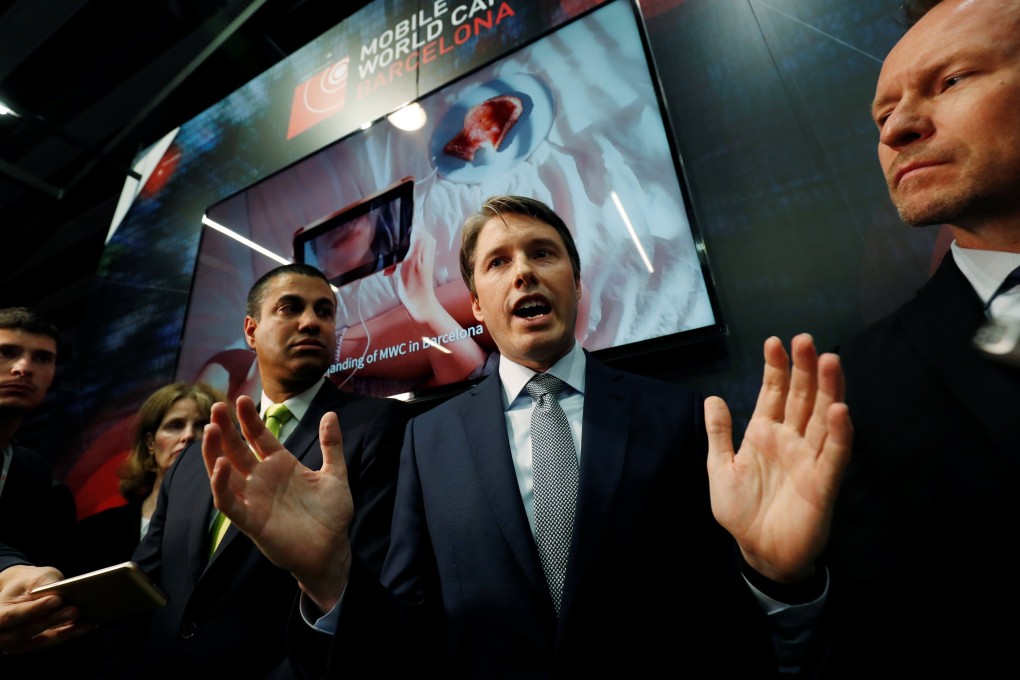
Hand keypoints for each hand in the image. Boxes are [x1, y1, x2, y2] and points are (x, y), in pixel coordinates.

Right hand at [0, 565, 94, 653]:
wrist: (26, 590)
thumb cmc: (30, 582)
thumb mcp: (35, 577)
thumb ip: (44, 585)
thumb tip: (59, 593)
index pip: (12, 615)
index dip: (34, 609)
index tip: (56, 600)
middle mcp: (3, 633)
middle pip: (27, 631)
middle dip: (53, 620)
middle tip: (75, 609)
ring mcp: (17, 644)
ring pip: (41, 641)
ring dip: (66, 632)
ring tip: (87, 620)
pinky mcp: (34, 646)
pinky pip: (52, 642)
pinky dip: (70, 634)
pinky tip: (89, 624)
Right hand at [202, 397, 354, 611]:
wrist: (333, 550)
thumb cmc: (332, 515)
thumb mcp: (335, 475)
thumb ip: (332, 446)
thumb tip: (329, 414)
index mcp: (281, 465)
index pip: (259, 437)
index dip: (249, 419)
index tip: (241, 399)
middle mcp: (263, 479)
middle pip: (237, 449)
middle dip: (226, 429)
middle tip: (216, 406)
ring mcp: (254, 499)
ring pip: (225, 472)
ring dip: (215, 452)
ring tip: (210, 429)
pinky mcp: (250, 521)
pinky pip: (228, 502)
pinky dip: (220, 485)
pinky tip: (221, 465)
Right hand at [396, 231, 441, 323]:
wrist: (417, 301)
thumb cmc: (414, 284)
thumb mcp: (413, 261)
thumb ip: (416, 241)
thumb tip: (417, 224)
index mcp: (427, 241)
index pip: (411, 224)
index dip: (400, 234)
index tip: (394, 247)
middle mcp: (425, 243)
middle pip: (404, 234)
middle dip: (395, 246)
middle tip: (392, 261)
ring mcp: (420, 250)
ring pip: (400, 244)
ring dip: (393, 255)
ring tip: (391, 268)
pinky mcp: (413, 258)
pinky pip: (399, 252)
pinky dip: (393, 261)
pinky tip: (391, 270)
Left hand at [705, 334, 851, 581]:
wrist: (760, 552)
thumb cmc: (742, 511)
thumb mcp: (720, 468)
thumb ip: (719, 434)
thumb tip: (713, 398)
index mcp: (765, 433)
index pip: (773, 393)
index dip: (775, 369)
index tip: (774, 342)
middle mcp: (791, 439)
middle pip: (802, 397)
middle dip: (803, 369)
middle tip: (805, 340)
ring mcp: (809, 458)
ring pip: (823, 417)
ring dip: (828, 390)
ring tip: (828, 360)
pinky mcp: (824, 481)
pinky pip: (834, 454)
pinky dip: (839, 432)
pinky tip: (839, 410)